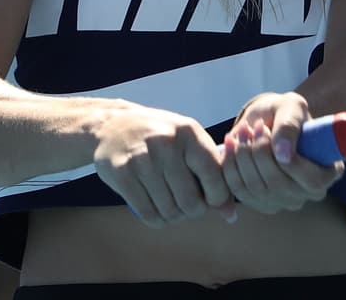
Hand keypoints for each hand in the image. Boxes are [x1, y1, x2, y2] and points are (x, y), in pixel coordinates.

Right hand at [92, 105, 235, 227]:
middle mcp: (167, 144)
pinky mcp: (122, 174)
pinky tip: (156, 210)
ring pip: (169, 211)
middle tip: (188, 206)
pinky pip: (147, 214)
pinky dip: (156, 220)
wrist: (114, 126)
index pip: (214, 176)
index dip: (218, 198)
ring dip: (173, 217)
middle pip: (191, 202)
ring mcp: (143, 159)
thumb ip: (212, 173)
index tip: (210, 200)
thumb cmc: (161, 138)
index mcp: (189, 133)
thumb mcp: (189, 143)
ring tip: (172, 206)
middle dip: (193, 211)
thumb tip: (231, 215)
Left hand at [221, 91, 344, 214]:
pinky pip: (238, 191)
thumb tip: (283, 154)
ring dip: (241, 157)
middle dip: (258, 153)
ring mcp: (283, 201)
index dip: (288, 160)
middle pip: (278, 185)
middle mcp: (308, 193)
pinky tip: (230, 145)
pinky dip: (229, 166)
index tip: (264, 129)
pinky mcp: (259, 202)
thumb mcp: (293, 107)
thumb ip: (290, 126)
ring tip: (241, 132)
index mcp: (328, 172)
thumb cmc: (286, 112)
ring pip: (255, 188)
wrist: (268, 120)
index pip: (311, 180)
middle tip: (249, 127)